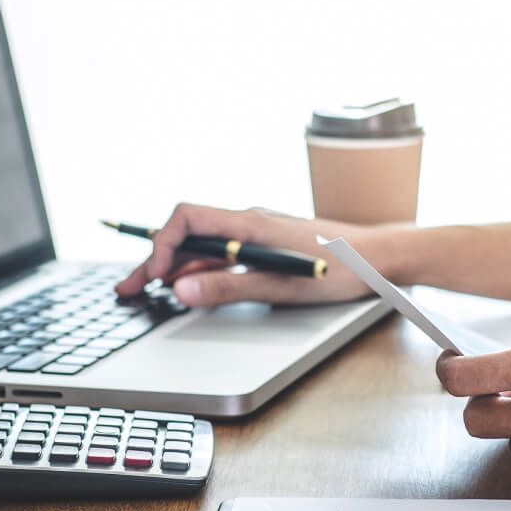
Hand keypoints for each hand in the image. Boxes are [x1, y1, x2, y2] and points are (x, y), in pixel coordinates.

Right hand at [115, 203, 389, 306]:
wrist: (382, 257)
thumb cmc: (340, 270)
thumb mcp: (282, 286)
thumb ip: (229, 288)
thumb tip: (180, 291)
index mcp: (249, 223)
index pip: (187, 219)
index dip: (162, 245)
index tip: (152, 277)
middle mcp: (249, 221)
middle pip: (188, 233)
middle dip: (156, 260)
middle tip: (128, 289)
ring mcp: (257, 231)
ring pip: (203, 244)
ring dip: (175, 266)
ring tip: (148, 290)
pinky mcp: (267, 243)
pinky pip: (223, 251)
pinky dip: (200, 268)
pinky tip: (190, 286)